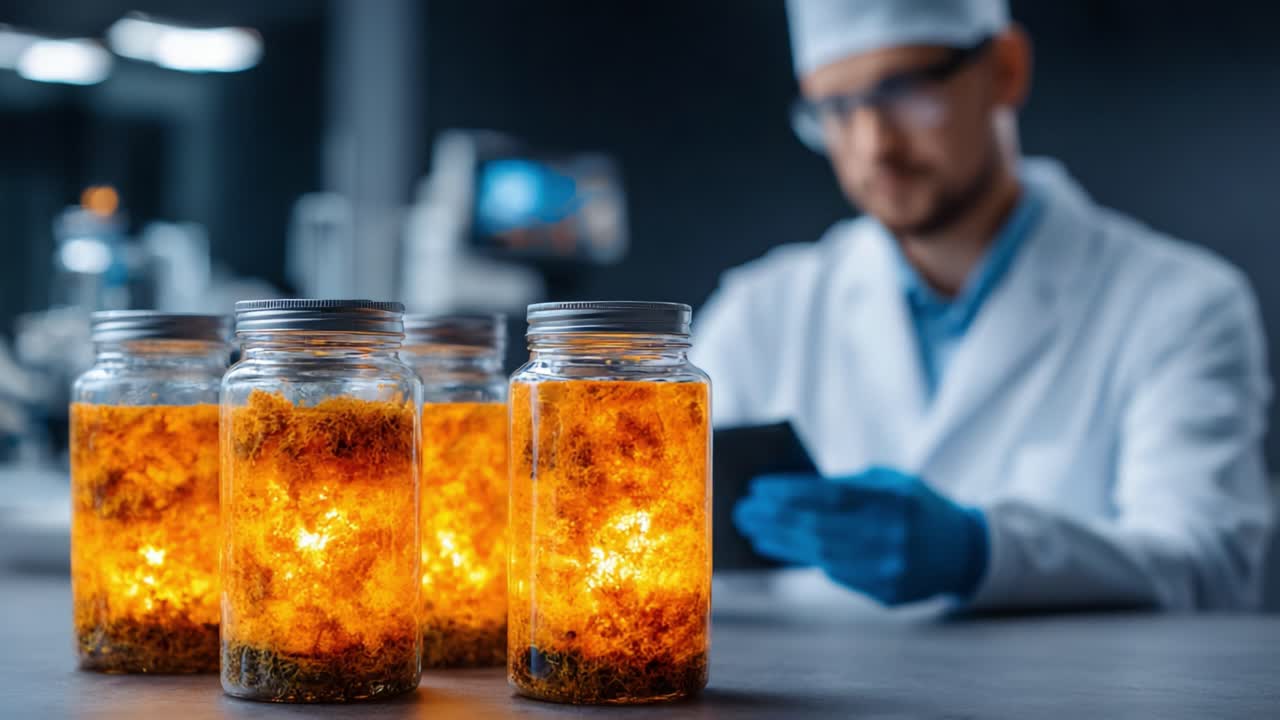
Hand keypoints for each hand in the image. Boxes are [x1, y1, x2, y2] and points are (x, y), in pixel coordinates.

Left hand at [732, 467, 987, 604]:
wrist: (964, 552)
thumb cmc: (917, 506)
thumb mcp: (893, 482)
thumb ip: (848, 485)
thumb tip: (790, 491)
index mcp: (896, 500)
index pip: (831, 496)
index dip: (790, 493)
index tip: (758, 488)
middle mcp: (892, 537)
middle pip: (819, 529)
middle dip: (775, 519)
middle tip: (744, 510)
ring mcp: (889, 570)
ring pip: (821, 556)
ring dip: (781, 542)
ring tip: (753, 530)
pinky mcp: (885, 594)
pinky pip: (835, 574)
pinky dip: (804, 559)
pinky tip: (779, 547)